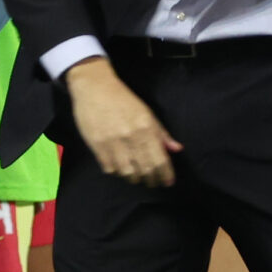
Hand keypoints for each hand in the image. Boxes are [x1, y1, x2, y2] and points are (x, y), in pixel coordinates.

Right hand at [66, 59, 182, 186]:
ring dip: (135, 178)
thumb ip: (161, 133)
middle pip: (145, 169)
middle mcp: (131, 137)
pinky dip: (117, 172)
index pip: (160, 159)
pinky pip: (110, 168)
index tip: (168, 182)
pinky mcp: (97, 146)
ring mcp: (113, 143)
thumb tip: (176, 149)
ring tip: (138, 177)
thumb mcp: (147, 113)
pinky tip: (121, 169)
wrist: (95, 88)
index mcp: (146, 128)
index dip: (166, 174)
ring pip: (127, 172)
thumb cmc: (123, 99)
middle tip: (153, 182)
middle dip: (151, 180)